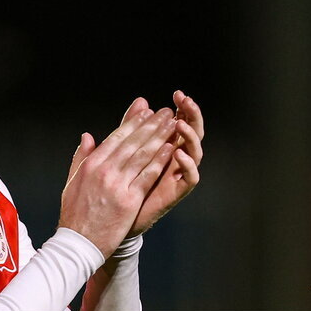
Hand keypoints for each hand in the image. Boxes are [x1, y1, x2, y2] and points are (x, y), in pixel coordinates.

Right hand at [59, 104, 176, 256]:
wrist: (78, 242)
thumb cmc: (74, 214)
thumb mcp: (72, 181)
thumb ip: (81, 157)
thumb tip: (87, 136)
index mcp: (90, 164)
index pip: (116, 137)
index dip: (134, 122)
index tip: (146, 112)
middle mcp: (104, 170)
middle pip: (132, 142)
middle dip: (151, 124)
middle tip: (165, 112)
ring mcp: (117, 185)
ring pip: (143, 155)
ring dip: (160, 137)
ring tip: (173, 125)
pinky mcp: (129, 200)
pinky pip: (148, 175)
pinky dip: (160, 160)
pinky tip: (170, 149)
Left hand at [128, 90, 202, 236]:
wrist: (115, 216)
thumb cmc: (120, 182)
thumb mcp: (124, 150)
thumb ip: (132, 126)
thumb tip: (140, 101)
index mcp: (166, 146)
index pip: (180, 123)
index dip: (181, 108)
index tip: (177, 94)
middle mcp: (176, 159)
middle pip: (192, 134)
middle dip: (192, 116)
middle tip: (185, 101)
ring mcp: (178, 175)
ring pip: (195, 153)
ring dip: (189, 137)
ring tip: (179, 124)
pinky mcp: (177, 192)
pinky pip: (190, 178)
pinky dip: (187, 165)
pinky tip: (179, 153)